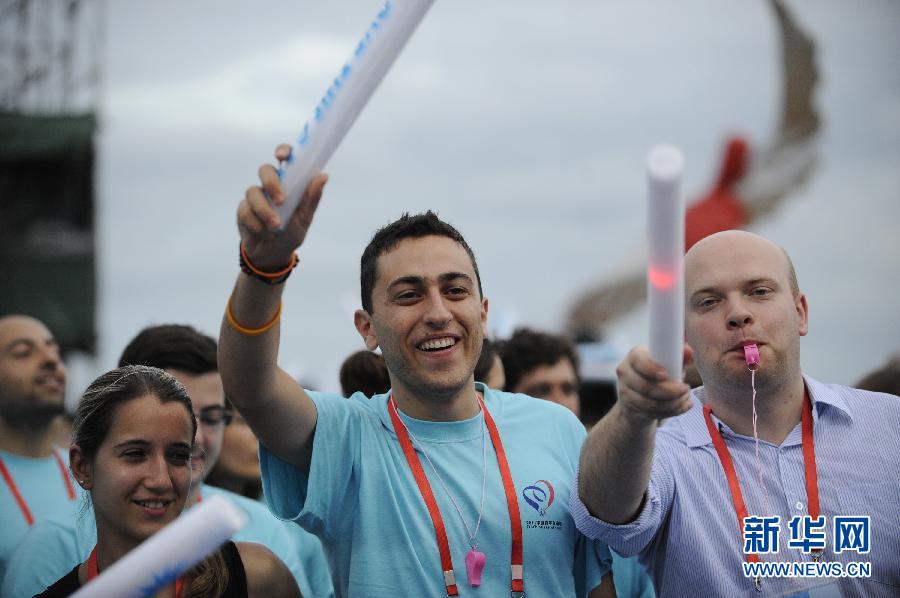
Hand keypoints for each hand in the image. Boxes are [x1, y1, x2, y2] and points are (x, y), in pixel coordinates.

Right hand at [236, 144, 328, 268]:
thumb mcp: (305, 217)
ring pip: (252, 191)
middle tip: (281, 201)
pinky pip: (245, 210)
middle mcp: (270, 185)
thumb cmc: (292, 231)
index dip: (283, 151)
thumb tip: (323, 176)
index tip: (282, 156)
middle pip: (265, 170)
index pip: (285, 159)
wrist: (273, 253)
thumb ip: (312, 198)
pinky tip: (262, 231)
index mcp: (288, 182)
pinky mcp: (243, 209)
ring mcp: (255, 196)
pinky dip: (255, 222)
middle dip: (272, 183)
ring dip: (264, 210)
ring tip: (275, 226)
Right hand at [615, 345, 692, 424]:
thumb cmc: (659, 372)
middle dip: (669, 391)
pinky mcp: (629, 406)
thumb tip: (688, 351)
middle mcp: (625, 372)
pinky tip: (681, 407)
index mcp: (634, 356)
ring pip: (648, 403)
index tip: (665, 375)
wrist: (642, 391)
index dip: (651, 369)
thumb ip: (679, 355)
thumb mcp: (669, 362)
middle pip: (645, 386)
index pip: (639, 361)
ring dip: (672, 404)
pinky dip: (669, 412)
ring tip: (685, 399)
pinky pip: (650, 413)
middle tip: (685, 389)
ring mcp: (625, 390)